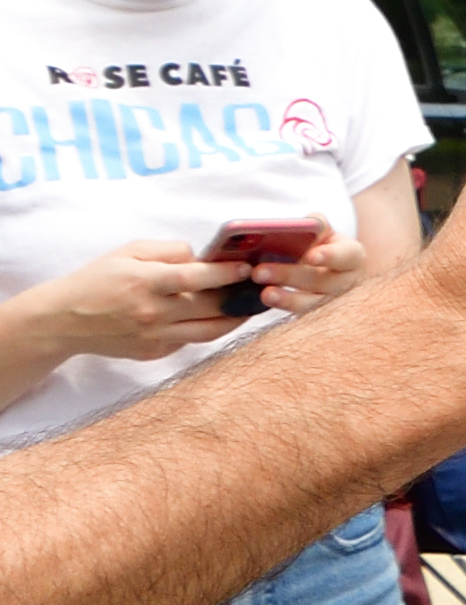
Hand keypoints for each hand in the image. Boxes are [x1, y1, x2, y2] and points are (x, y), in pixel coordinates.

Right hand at [12, 241, 251, 361]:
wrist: (65, 320)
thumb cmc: (99, 279)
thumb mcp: (128, 252)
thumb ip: (169, 251)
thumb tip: (203, 257)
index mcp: (144, 283)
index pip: (195, 278)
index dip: (226, 274)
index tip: (248, 268)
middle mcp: (152, 313)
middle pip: (211, 308)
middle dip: (240, 297)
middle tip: (261, 287)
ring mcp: (154, 337)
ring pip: (210, 331)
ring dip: (235, 319)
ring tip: (251, 306)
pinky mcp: (155, 352)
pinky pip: (191, 340)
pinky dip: (208, 329)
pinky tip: (220, 317)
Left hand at [262, 226, 375, 312]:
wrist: (321, 267)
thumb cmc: (318, 245)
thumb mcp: (320, 232)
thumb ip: (314, 225)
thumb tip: (304, 223)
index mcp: (351, 255)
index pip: (345, 255)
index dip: (330, 256)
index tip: (310, 256)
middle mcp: (347, 281)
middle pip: (321, 281)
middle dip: (289, 276)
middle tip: (259, 272)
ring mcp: (334, 301)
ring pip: (312, 303)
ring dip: (286, 299)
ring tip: (264, 294)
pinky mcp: (318, 315)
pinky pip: (301, 316)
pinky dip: (283, 308)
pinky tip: (266, 301)